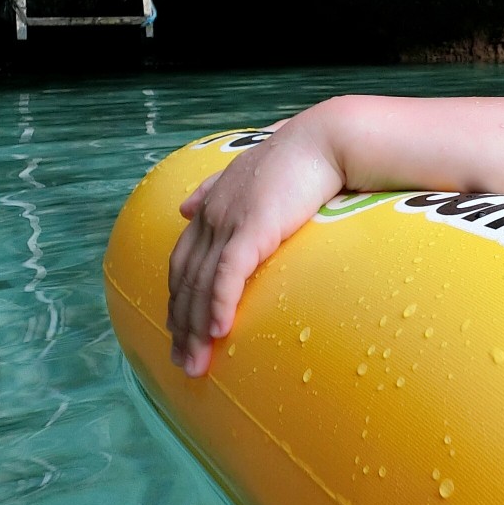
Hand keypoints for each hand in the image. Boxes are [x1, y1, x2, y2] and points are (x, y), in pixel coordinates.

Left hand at [166, 111, 344, 375]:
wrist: (325, 140)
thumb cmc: (296, 157)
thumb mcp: (246, 173)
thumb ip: (212, 189)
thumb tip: (184, 208)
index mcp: (209, 207)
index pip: (182, 262)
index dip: (178, 298)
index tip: (179, 331)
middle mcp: (210, 216)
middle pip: (185, 280)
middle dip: (181, 325)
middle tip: (184, 363)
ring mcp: (228, 222)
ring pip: (202, 284)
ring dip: (195, 328)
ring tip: (196, 364)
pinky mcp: (251, 228)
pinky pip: (228, 274)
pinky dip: (219, 304)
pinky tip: (218, 331)